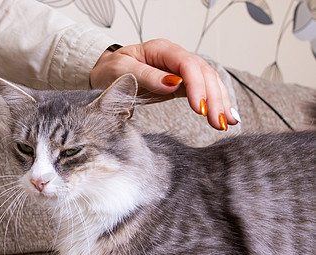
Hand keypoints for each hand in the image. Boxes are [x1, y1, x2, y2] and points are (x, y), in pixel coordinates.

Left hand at [90, 39, 238, 130]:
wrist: (107, 73)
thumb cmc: (112, 69)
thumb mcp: (122, 70)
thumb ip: (147, 76)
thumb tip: (172, 83)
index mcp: (161, 49)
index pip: (187, 64)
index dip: (197, 85)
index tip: (199, 107)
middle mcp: (175, 58)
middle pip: (204, 73)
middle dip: (214, 98)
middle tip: (219, 121)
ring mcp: (181, 70)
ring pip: (209, 82)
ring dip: (221, 102)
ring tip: (229, 122)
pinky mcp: (182, 84)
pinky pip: (204, 91)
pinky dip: (216, 103)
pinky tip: (227, 115)